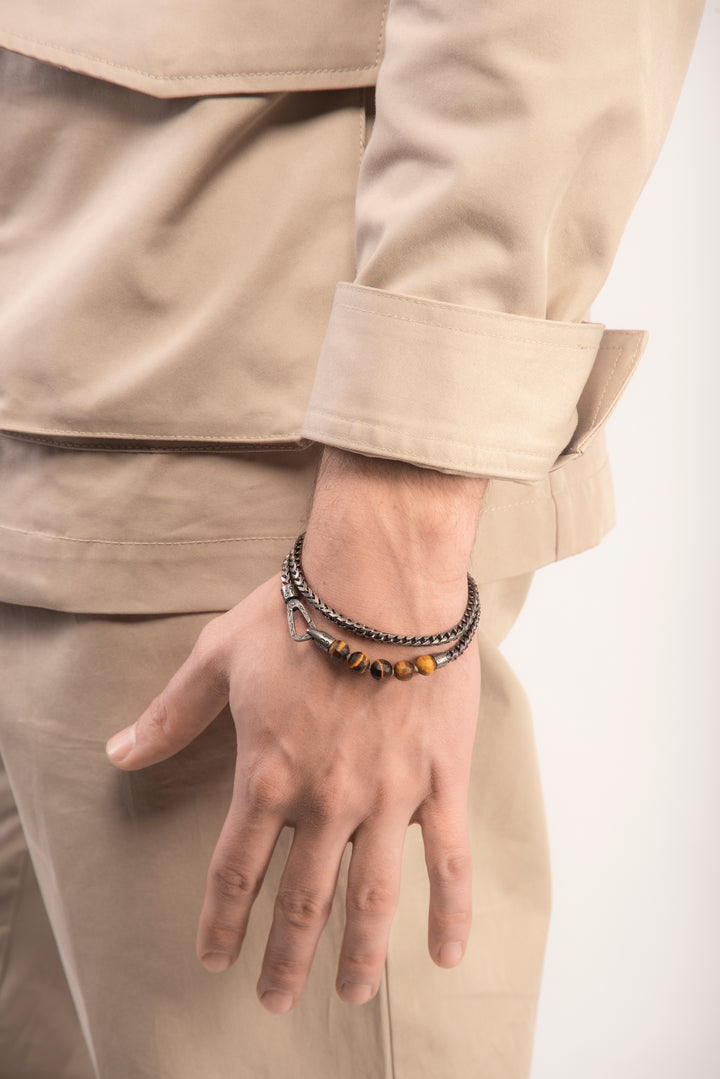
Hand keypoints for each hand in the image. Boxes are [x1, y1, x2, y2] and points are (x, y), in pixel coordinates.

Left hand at [106, 448, 485, 1012]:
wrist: (382, 586)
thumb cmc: (297, 614)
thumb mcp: (216, 657)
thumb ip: (170, 715)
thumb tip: (117, 753)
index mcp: (267, 776)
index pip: (236, 870)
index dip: (223, 921)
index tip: (215, 958)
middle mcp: (324, 802)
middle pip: (302, 901)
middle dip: (285, 958)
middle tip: (275, 1000)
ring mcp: (385, 799)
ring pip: (371, 897)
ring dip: (357, 954)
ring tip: (348, 994)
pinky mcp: (438, 783)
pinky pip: (449, 861)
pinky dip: (450, 914)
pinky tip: (445, 956)